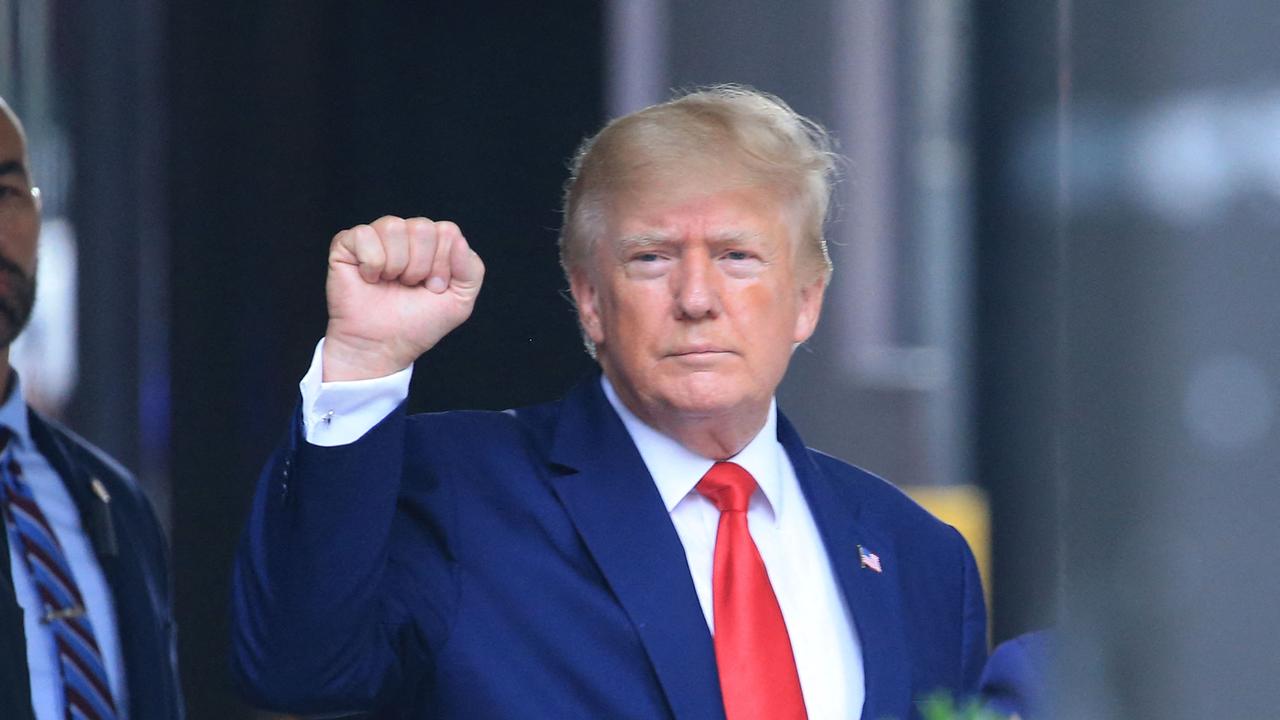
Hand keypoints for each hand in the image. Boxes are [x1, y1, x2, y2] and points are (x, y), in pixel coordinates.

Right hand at [322, 215, 484, 380]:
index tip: (432, 288)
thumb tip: (458, 239)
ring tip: (390, 282)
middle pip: (422, 227)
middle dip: (420, 266)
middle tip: (409, 286)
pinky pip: (364, 235)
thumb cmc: (417, 324)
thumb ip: (471, 270)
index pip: (447, 231)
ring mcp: (376, 237)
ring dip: (396, 265)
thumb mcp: (459, 302)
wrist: (381, 346)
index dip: (442, 264)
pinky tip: (369, 279)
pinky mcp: (347, 243)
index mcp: (432, 243)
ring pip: (394, 227)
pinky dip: (371, 264)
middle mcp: (405, 235)